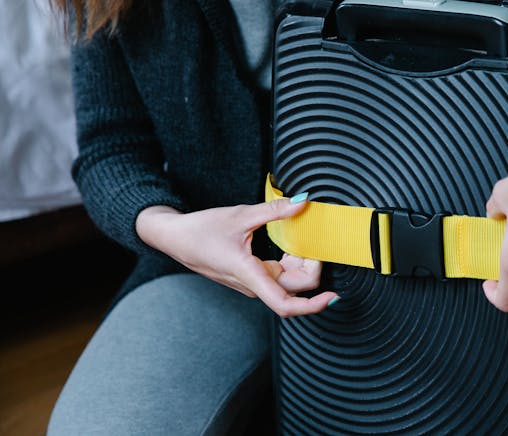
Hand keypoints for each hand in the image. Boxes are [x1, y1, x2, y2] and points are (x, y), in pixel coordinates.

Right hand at [135, 199, 337, 317]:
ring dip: (301, 262)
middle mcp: (253, 285)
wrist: (175, 237)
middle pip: (294, 287)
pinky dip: (291, 260)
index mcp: (249, 275)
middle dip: (311, 266)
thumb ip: (274, 210)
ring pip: (288, 281)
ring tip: (303, 236)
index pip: (285, 304)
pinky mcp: (252, 276)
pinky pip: (279, 274)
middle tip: (315, 239)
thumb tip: (302, 202)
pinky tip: (292, 242)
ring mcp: (252, 282)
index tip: (332, 296)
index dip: (312, 305)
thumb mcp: (240, 215)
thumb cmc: (201, 230)